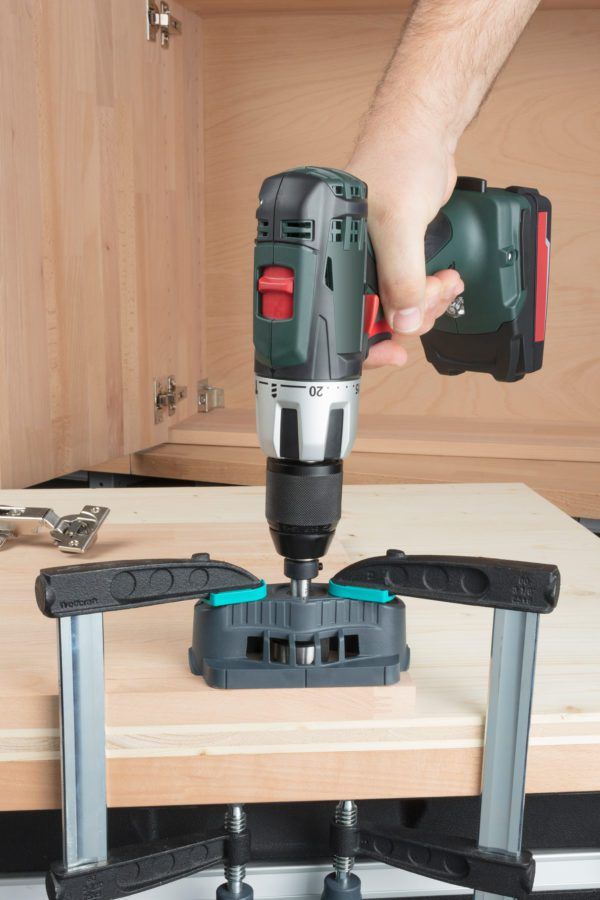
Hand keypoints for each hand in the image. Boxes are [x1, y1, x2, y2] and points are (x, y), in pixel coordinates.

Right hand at [348, 126, 463, 366]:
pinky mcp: (394, 257)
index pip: (340, 317)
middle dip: (409, 318)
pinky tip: (443, 283)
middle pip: (373, 318)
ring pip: (395, 308)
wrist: (423, 136)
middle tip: (430, 300)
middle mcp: (346, 262)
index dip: (367, 342)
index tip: (393, 354)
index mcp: (330, 254)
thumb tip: (401, 320)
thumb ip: (400, 275)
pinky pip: (408, 291)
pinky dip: (429, 293)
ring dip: (425, 305)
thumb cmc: (398, 160)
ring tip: (444, 285)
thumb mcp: (399, 222)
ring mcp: (372, 261)